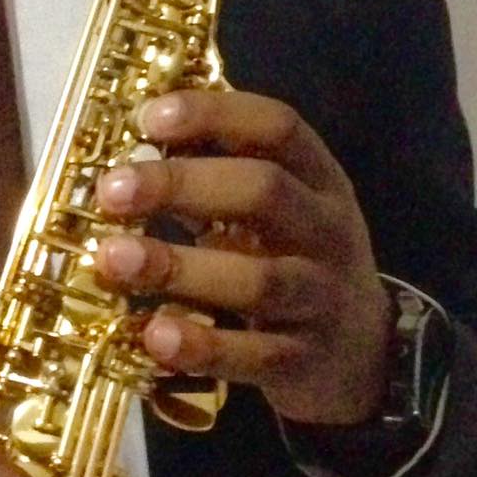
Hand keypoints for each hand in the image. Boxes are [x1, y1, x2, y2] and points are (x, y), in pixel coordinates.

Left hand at [92, 89, 391, 427]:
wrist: (364, 353)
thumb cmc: (295, 261)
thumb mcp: (276, 211)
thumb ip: (214, 178)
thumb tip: (129, 153)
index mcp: (319, 179)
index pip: (277, 127)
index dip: (213, 114)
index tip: (148, 117)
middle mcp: (327, 231)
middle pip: (264, 192)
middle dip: (182, 185)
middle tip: (112, 191)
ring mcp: (321, 298)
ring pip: (259, 279)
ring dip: (179, 267)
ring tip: (114, 259)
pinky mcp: (306, 362)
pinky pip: (254, 354)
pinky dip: (202, 345)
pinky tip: (154, 336)